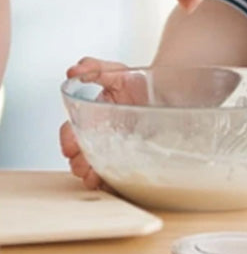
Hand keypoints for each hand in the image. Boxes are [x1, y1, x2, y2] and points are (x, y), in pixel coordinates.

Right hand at [60, 57, 146, 188]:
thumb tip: (74, 70)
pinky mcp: (137, 159)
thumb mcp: (118, 72)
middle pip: (82, 156)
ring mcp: (119, 150)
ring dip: (93, 176)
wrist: (172, 91)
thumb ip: (95, 69)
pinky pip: (123, 177)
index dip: (68, 141)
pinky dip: (116, 183)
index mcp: (93, 119)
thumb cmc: (141, 83)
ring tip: (95, 179)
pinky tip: (115, 185)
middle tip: (83, 169)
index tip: (70, 149)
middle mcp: (103, 137)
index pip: (71, 133)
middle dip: (79, 164)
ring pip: (99, 168)